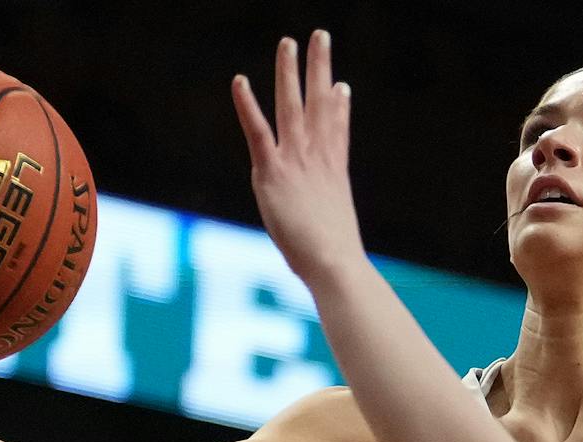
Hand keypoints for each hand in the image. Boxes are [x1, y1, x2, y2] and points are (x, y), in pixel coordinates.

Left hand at [232, 32, 366, 283]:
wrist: (333, 262)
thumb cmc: (335, 262)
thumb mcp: (336, 237)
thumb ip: (331, 228)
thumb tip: (339, 249)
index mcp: (334, 173)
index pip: (337, 131)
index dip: (339, 107)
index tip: (341, 86)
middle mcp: (318, 158)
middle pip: (320, 103)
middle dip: (320, 69)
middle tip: (320, 38)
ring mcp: (296, 160)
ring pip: (292, 105)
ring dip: (290, 71)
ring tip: (289, 42)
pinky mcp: (272, 170)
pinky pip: (257, 130)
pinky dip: (247, 104)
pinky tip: (240, 80)